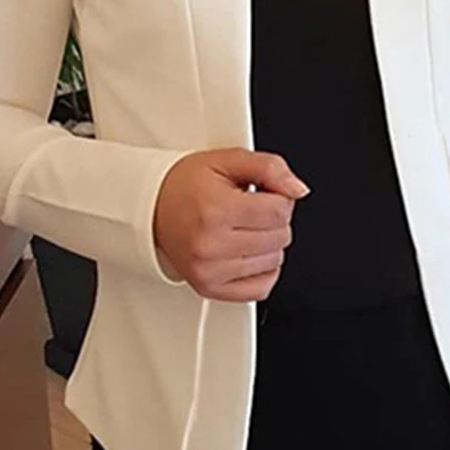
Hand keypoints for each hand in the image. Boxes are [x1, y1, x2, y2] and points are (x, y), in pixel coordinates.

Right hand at [153, 148, 310, 301]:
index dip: (280, 198)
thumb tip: (298, 189)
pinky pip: (261, 289)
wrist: (150, 207)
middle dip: (274, 219)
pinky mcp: (209, 288)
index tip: (264, 193)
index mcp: (216, 209)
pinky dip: (263, 270)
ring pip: (274, 261)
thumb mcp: (227, 160)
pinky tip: (249, 251)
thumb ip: (269, 168)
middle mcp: (211, 244)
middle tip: (251, 208)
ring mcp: (209, 270)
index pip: (279, 212)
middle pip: (279, 237)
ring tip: (244, 227)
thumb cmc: (185, 184)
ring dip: (268, 243)